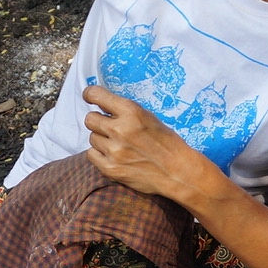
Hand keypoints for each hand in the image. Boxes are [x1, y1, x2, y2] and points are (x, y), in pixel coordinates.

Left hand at [81, 85, 209, 199]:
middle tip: (110, 127)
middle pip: (90, 119)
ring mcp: (114, 151)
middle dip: (99, 121)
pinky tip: (114, 155)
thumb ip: (125, 111)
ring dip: (102, 139)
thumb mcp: (149, 118)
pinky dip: (100, 154)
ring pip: (92, 138)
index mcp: (131, 112)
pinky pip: (91, 155)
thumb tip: (102, 106)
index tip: (89, 97)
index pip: (96, 95)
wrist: (177, 172)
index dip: (90, 95)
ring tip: (119, 145)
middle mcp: (119, 129)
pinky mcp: (110, 168)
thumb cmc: (167, 143)